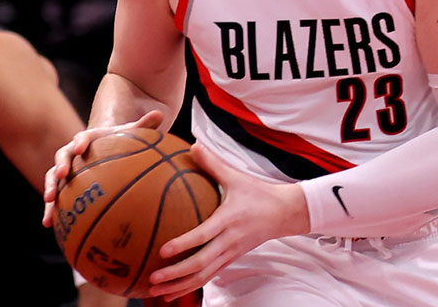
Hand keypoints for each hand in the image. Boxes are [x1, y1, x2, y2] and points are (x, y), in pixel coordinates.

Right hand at [41, 110, 162, 226]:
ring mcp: (66, 170)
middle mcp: (72, 153)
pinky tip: (48, 224)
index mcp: (88, 138)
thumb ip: (144, 125)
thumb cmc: (120, 140)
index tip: (81, 147)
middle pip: (62, 157)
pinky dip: (51, 209)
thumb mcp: (132, 132)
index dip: (80, 142)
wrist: (106, 149)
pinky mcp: (65, 185)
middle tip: (60, 175)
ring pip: (53, 178)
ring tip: (49, 202)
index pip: (82, 137)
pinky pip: (56, 197)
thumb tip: (160, 113)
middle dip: (59, 166)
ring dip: (49, 189)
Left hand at [147, 143, 309, 299]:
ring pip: (203, 276)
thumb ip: (213, 163)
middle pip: (201, 263)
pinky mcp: (231, 260)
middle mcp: (229, 240)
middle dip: (175, 273)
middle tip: (152, 277)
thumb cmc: (257, 192)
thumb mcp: (236, 176)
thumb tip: (191, 145)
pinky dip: (189, 286)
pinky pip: (208, 277)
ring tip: (155, 292)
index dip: (183, 244)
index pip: (203, 235)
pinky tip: (171, 292)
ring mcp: (231, 253)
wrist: (284, 213)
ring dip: (179, 286)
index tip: (163, 251)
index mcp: (229, 219)